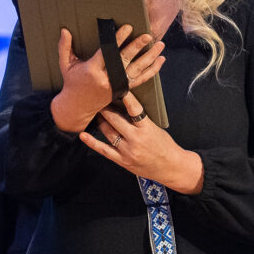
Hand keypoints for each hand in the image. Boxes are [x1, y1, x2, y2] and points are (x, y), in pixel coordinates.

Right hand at [48, 25, 162, 132]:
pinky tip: (160, 60)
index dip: (118, 40)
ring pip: (136, 70)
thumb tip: (64, 30)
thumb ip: (64, 47)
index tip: (127, 28)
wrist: (77, 107)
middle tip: (147, 36)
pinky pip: (140, 80)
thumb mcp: (66, 65)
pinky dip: (151, 70)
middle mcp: (106, 79)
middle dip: (136, 47)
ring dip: (149, 57)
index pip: (107, 52)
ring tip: (160, 45)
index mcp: (92, 70)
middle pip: (124, 61)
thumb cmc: (72, 82)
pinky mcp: (122, 90)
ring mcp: (116, 86)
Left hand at [79, 94, 202, 192]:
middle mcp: (136, 139)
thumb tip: (123, 106)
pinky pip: (104, 150)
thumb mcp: (156, 128)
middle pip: (115, 119)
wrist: (170, 167)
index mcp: (147, 128)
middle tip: (97, 97)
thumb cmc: (164, 145)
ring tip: (94, 111)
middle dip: (105, 107)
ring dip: (100, 121)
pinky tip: (83, 135)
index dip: (125, 97)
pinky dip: (92, 142)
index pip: (134, 109)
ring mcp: (128, 151)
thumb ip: (140, 120)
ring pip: (108, 132)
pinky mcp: (122, 161)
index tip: (117, 86)